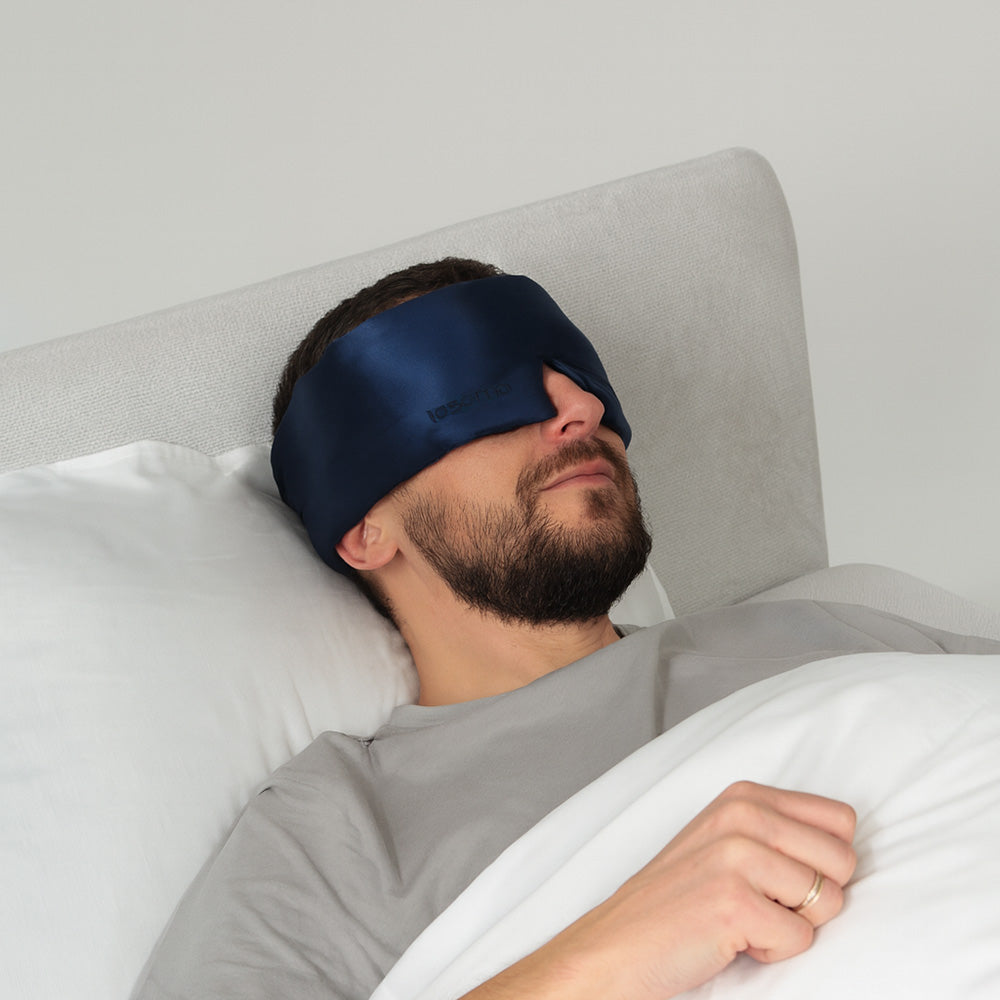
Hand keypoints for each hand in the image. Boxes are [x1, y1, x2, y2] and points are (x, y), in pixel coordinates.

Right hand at [470, 781, 856, 999]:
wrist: (615, 945)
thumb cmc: (676, 901)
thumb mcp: (724, 842)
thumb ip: (778, 830)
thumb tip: (850, 843)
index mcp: (743, 795)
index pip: (841, 820)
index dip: (823, 862)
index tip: (782, 878)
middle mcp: (741, 814)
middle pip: (844, 861)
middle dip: (815, 897)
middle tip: (761, 904)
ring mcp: (736, 855)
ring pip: (829, 902)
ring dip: (791, 927)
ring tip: (741, 920)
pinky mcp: (733, 902)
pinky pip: (801, 940)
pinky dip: (771, 952)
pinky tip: (729, 940)